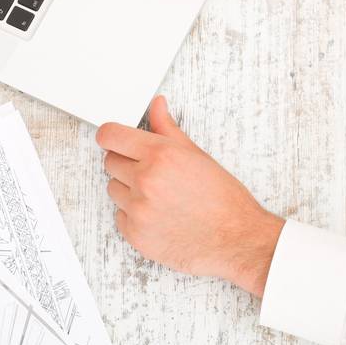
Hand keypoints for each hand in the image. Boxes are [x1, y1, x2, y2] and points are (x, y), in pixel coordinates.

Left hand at [96, 95, 284, 296]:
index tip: (113, 139)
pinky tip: (159, 215)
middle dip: (126, 163)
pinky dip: (134, 215)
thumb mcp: (196, 154)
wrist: (235, 238)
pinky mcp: (135, 234)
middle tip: (152, 172)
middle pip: (110, 161)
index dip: (110, 135)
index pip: (110, 135)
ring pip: (113, 189)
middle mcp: (145, 181)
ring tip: (160, 196)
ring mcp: (138, 209)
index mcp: (160, 155)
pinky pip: (120, 216)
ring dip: (129, 190)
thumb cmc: (222, 198)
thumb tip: (156, 106)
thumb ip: (167, 128)